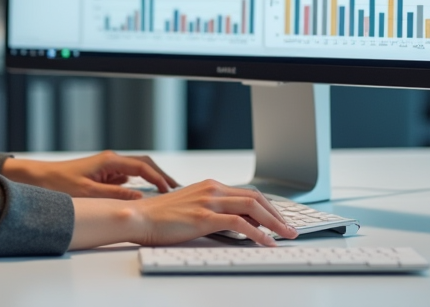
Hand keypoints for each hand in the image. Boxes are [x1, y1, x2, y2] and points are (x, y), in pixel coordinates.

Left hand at [0, 150, 180, 198]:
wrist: (39, 178)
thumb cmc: (59, 182)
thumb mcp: (88, 193)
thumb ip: (115, 196)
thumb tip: (139, 199)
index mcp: (110, 161)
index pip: (142, 167)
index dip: (158, 178)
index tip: (170, 190)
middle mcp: (111, 161)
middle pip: (144, 164)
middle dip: (161, 175)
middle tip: (177, 188)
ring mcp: (108, 167)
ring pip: (137, 170)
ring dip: (152, 179)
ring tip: (166, 191)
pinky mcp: (103, 174)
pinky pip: (127, 177)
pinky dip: (139, 184)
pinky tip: (145, 194)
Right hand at [69, 180, 297, 248]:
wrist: (139, 217)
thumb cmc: (161, 217)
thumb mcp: (190, 208)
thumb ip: (211, 210)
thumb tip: (234, 224)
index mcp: (211, 185)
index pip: (249, 193)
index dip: (269, 207)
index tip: (280, 220)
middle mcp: (213, 189)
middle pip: (256, 198)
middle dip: (278, 215)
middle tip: (290, 229)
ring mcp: (209, 201)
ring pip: (253, 208)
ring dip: (274, 224)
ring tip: (286, 237)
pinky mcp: (205, 217)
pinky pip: (240, 224)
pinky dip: (258, 234)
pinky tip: (266, 243)